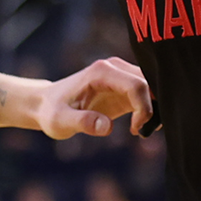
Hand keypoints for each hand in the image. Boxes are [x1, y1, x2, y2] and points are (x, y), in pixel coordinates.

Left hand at [33, 57, 154, 139]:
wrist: (45, 104)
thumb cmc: (51, 111)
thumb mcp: (61, 120)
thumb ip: (83, 122)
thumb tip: (107, 127)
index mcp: (102, 72)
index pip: (137, 84)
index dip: (144, 108)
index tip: (135, 129)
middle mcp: (114, 68)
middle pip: (149, 83)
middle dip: (154, 108)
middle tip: (143, 132)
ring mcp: (121, 76)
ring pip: (153, 87)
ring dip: (154, 108)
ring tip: (141, 130)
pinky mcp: (123, 87)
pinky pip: (148, 94)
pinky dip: (150, 110)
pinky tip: (138, 128)